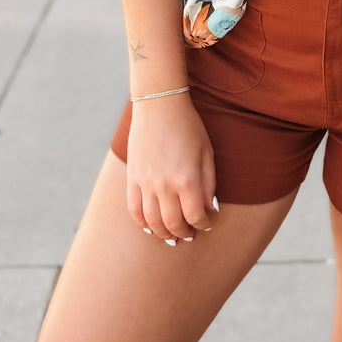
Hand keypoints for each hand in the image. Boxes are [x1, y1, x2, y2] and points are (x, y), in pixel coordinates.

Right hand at [126, 93, 217, 243]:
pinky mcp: (132, 178)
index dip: (203, 225)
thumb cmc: (188, 126)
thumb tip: (210, 209)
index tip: (207, 224)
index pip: (195, 216)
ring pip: (152, 221)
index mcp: (186, 178)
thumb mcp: (207, 151)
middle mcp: (164, 185)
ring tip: (171, 236)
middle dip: (183, 233)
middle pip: (173, 223)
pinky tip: (150, 227)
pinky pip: (134, 210)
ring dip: (162, 233)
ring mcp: (145, 182)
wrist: (159, 105)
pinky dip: (142, 223)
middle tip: (189, 235)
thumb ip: (208, 183)